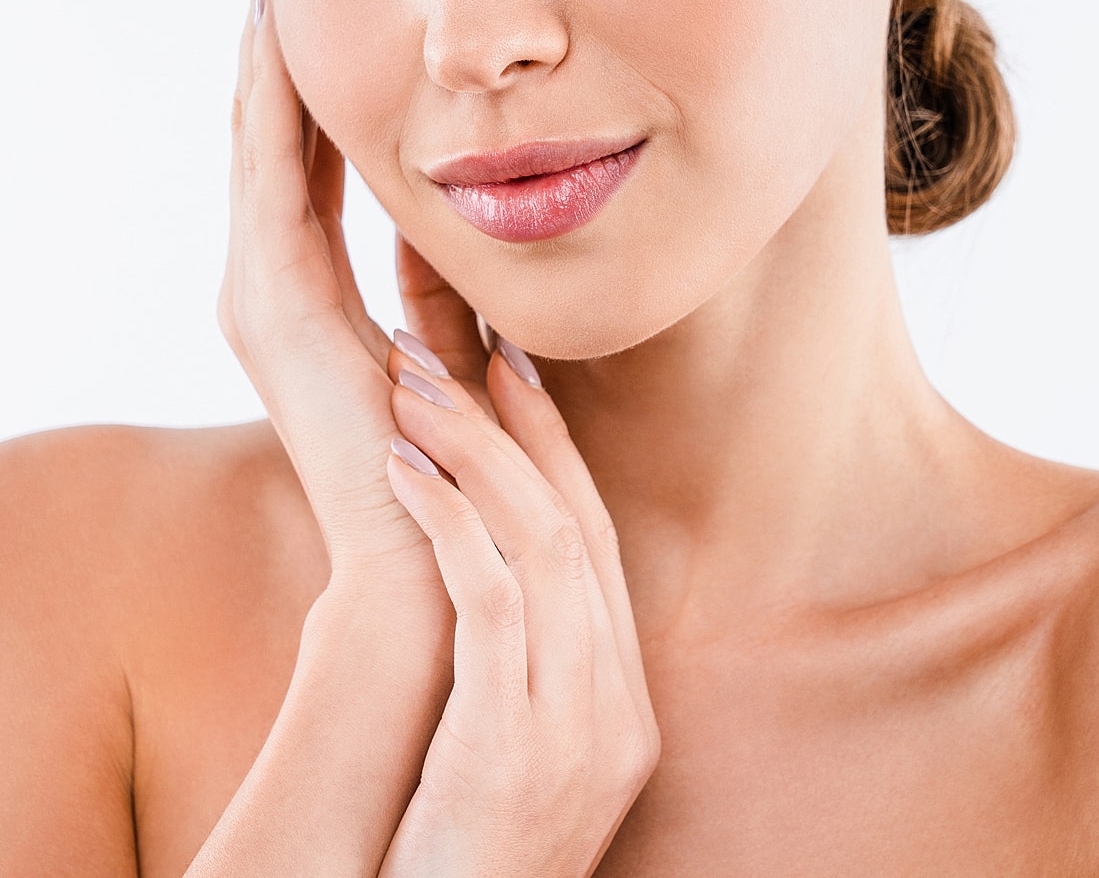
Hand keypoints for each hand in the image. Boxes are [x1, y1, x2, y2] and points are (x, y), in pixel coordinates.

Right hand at [219, 0, 446, 605]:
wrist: (420, 554)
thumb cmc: (449, 455)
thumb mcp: (445, 343)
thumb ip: (440, 285)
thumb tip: (472, 226)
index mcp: (305, 288)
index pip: (304, 154)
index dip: (307, 72)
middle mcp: (266, 279)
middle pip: (267, 131)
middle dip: (273, 40)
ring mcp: (257, 288)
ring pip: (258, 136)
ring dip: (266, 48)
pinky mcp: (270, 299)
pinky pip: (272, 169)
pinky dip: (274, 96)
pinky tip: (282, 27)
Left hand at [376, 337, 661, 876]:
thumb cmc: (451, 853)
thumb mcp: (499, 749)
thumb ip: (507, 658)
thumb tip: (466, 547)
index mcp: (621, 700)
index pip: (596, 541)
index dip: (554, 447)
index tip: (510, 369)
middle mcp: (616, 707)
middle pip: (575, 523)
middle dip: (513, 423)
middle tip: (454, 346)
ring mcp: (579, 729)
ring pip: (540, 543)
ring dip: (472, 450)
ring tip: (412, 388)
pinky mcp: (517, 744)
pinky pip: (490, 598)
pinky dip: (448, 519)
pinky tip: (404, 469)